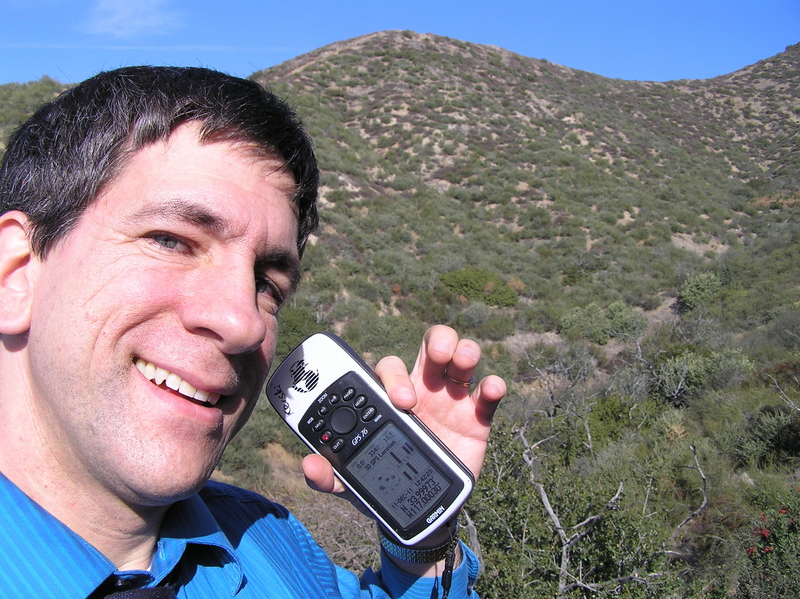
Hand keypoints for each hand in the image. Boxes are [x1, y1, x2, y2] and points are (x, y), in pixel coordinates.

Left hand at [302, 325, 505, 495]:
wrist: (422, 508)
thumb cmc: (385, 480)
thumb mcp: (354, 482)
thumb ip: (330, 475)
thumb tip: (308, 466)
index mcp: (392, 397)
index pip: (390, 368)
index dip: (392, 375)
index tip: (398, 399)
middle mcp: (423, 388)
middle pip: (430, 348)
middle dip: (436, 342)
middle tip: (435, 358)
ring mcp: (452, 399)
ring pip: (461, 359)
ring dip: (464, 350)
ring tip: (463, 360)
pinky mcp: (477, 416)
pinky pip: (488, 393)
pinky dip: (493, 385)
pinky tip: (491, 389)